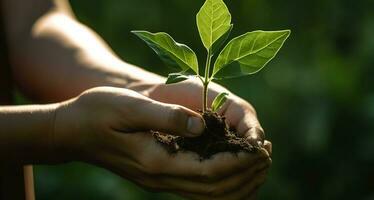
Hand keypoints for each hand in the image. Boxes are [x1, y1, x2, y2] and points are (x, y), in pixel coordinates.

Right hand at [53, 87, 270, 198]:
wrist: (72, 131)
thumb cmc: (97, 113)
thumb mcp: (129, 106)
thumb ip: (166, 116)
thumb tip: (202, 124)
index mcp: (156, 161)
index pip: (208, 171)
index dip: (237, 161)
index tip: (259, 149)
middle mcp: (160, 178)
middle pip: (213, 189)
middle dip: (244, 174)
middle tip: (266, 157)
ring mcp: (159, 180)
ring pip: (207, 194)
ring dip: (236, 182)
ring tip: (257, 166)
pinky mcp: (158, 175)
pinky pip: (197, 188)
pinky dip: (220, 183)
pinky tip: (231, 170)